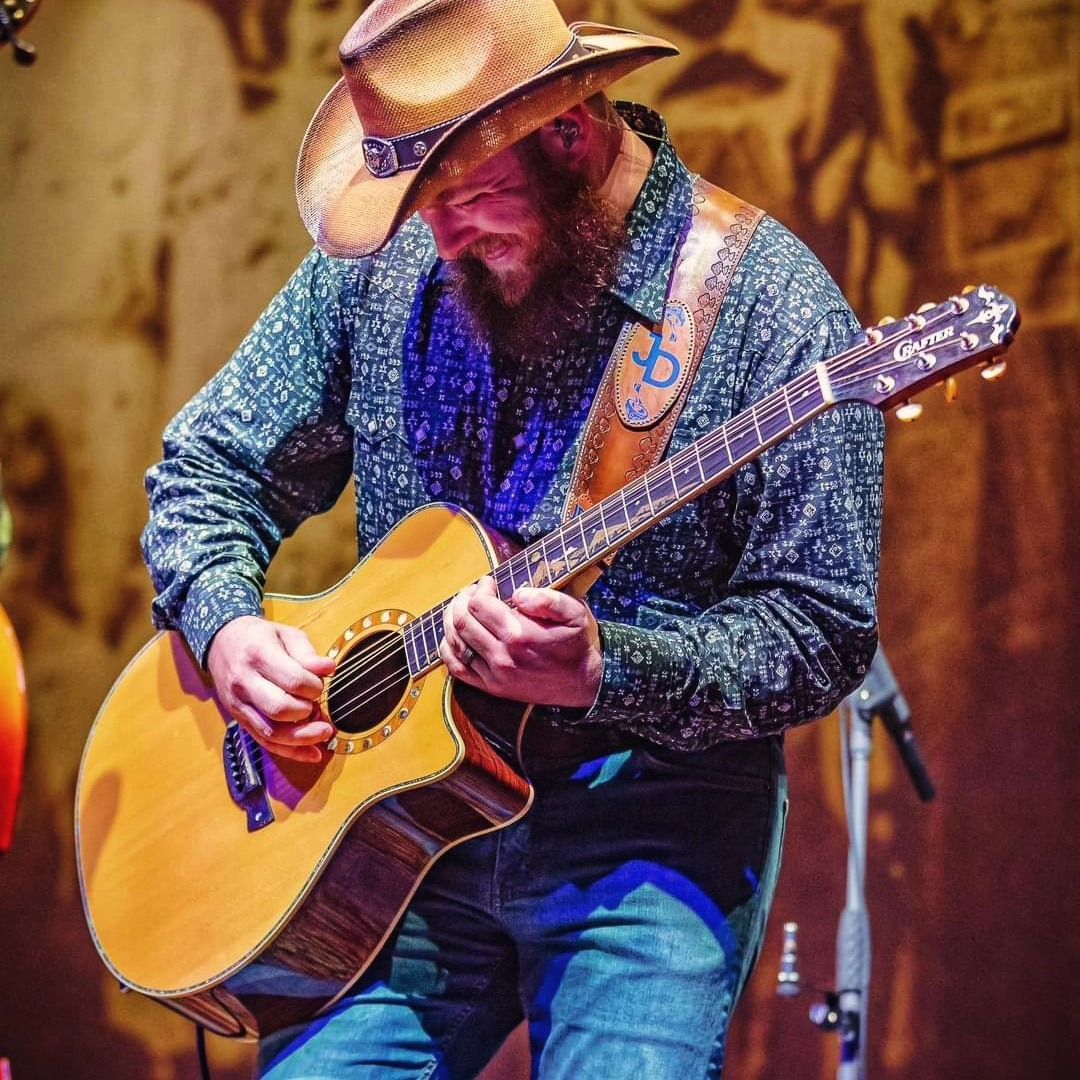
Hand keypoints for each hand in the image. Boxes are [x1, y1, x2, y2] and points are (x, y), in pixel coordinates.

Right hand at [207, 615, 335, 762]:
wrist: (221, 643)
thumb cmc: (259, 638)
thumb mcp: (285, 634)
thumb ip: (307, 653)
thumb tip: (329, 669)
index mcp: (258, 655)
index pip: (292, 680)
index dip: (314, 687)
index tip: (320, 684)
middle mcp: (244, 682)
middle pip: (279, 709)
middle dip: (307, 711)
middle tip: (318, 705)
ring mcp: (239, 705)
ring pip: (271, 732)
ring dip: (302, 738)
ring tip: (325, 733)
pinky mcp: (240, 719)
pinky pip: (265, 742)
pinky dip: (291, 751)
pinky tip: (312, 754)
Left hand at [439, 578, 601, 707]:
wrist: (582, 682)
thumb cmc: (576, 644)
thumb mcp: (574, 613)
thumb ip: (548, 599)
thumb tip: (519, 594)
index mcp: (520, 634)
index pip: (480, 604)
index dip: (479, 588)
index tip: (488, 582)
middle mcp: (503, 655)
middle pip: (462, 620)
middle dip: (462, 600)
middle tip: (471, 592)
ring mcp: (494, 673)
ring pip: (455, 642)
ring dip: (451, 620)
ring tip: (461, 608)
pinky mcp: (491, 687)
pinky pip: (457, 668)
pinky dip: (448, 650)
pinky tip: (453, 636)